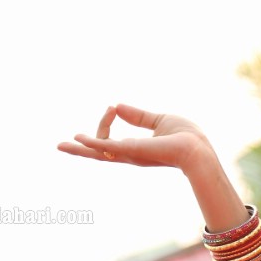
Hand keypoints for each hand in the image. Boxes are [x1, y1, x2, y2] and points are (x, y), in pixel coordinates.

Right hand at [58, 104, 213, 172]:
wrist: (199, 149)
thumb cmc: (186, 137)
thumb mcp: (160, 121)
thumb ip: (139, 116)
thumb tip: (117, 106)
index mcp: (135, 149)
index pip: (111, 139)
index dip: (105, 121)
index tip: (112, 106)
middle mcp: (130, 155)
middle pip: (100, 153)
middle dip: (81, 149)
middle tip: (61, 145)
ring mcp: (131, 155)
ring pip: (100, 153)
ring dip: (81, 148)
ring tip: (61, 146)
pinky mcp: (133, 151)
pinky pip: (108, 148)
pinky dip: (93, 143)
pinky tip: (78, 138)